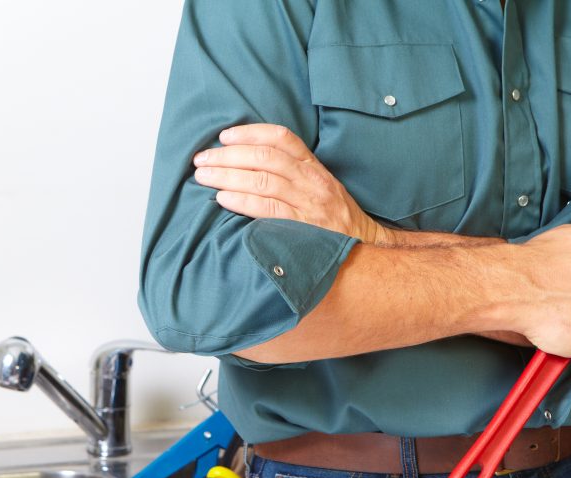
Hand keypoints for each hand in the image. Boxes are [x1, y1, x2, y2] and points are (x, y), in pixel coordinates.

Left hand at [192, 123, 385, 243]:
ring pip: (262, 181)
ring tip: (204, 176)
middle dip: (228, 155)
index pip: (282, 138)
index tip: (225, 135)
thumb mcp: (321, 188)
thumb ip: (293, 175)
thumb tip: (249, 164)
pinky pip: (268, 210)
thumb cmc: (335, 220)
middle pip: (265, 158)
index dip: (251, 133)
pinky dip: (242, 202)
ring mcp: (309, 205)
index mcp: (315, 168)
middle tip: (202, 158)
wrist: (368, 251)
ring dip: (228, 176)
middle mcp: (313, 182)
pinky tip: (222, 198)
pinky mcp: (304, 228)